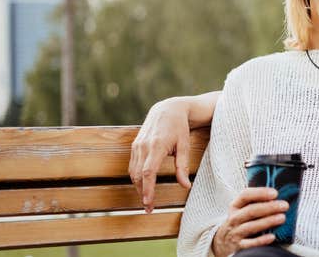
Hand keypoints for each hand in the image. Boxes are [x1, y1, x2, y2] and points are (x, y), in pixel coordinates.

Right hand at [129, 97, 192, 212]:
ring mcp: (136, 145)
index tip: (148, 203)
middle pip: (138, 175)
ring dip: (138, 187)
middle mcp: (143, 146)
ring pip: (133, 172)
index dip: (147, 189)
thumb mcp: (184, 146)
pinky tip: (142, 186)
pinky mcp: (134, 145)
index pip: (148, 172)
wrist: (168, 110)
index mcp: (156, 146)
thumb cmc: (179, 128)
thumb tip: (185, 186)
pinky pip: (132, 165)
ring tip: (147, 200)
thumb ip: (182, 167)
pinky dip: (136, 177)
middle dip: (142, 193)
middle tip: (149, 208)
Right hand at [212, 188, 288, 256]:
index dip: (260, 193)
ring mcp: (236, 232)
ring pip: (251, 226)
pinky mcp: (239, 246)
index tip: (275, 193)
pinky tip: (272, 236)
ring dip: (268, 221)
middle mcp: (234, 218)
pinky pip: (250, 244)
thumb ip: (256, 201)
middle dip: (269, 207)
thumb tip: (276, 197)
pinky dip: (261, 241)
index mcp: (235, 206)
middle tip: (284, 206)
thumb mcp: (242, 209)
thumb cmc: (240, 220)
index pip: (245, 195)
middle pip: (251, 211)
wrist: (224, 240)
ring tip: (282, 218)